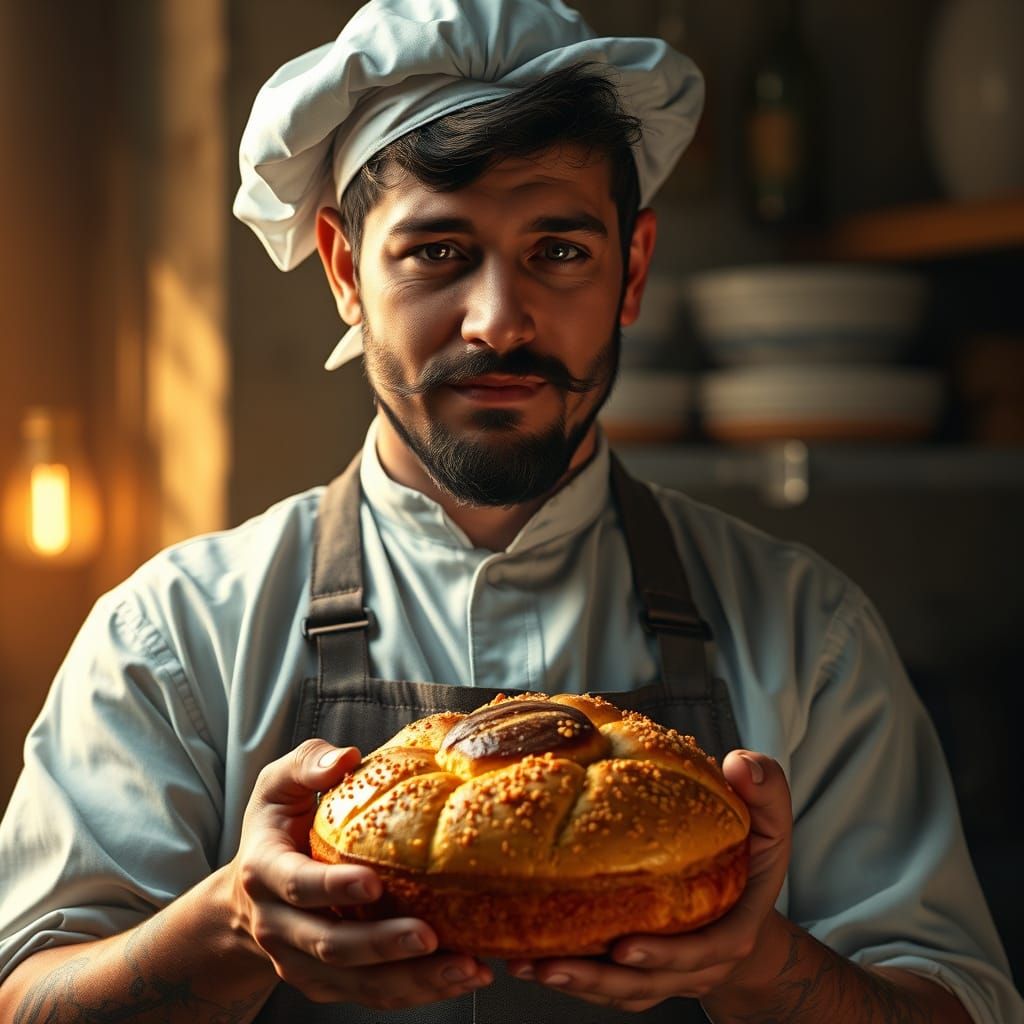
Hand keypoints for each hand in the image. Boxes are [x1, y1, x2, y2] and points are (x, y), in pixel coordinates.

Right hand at [228, 738, 492, 1008]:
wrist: (246, 899)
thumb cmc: (277, 828)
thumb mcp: (278, 786)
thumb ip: (307, 764)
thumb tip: (346, 758)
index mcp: (265, 872)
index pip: (296, 885)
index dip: (332, 888)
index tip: (373, 883)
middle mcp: (279, 926)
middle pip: (331, 945)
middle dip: (382, 945)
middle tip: (430, 936)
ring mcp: (302, 962)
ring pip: (358, 982)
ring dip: (413, 980)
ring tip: (466, 967)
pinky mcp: (328, 984)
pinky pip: (374, 995)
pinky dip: (420, 991)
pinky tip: (462, 976)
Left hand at [507, 749, 790, 1012]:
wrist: (745, 903)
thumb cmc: (751, 858)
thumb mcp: (768, 824)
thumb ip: (764, 792)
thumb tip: (741, 763)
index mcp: (731, 930)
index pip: (701, 952)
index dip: (664, 955)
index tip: (623, 946)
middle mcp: (698, 962)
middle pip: (648, 982)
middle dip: (599, 978)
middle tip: (553, 965)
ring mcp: (668, 972)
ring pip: (621, 990)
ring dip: (575, 982)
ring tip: (528, 966)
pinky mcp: (642, 972)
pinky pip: (607, 986)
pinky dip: (572, 977)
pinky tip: (530, 960)